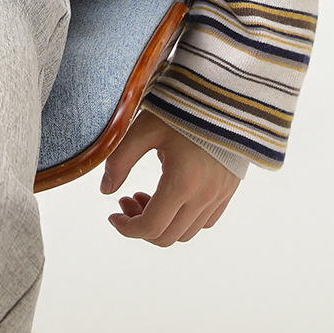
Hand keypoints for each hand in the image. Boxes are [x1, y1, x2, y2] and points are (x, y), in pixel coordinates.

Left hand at [99, 109, 239, 245]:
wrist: (222, 96)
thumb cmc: (182, 108)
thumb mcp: (144, 128)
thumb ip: (120, 160)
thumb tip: (105, 190)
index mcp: (183, 182)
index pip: (151, 226)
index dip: (127, 228)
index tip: (112, 215)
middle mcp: (204, 196)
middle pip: (167, 236)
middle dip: (140, 226)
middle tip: (126, 199)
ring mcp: (219, 196)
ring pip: (186, 233)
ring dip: (161, 223)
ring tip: (145, 196)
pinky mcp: (228, 191)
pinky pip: (205, 222)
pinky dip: (183, 219)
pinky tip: (170, 197)